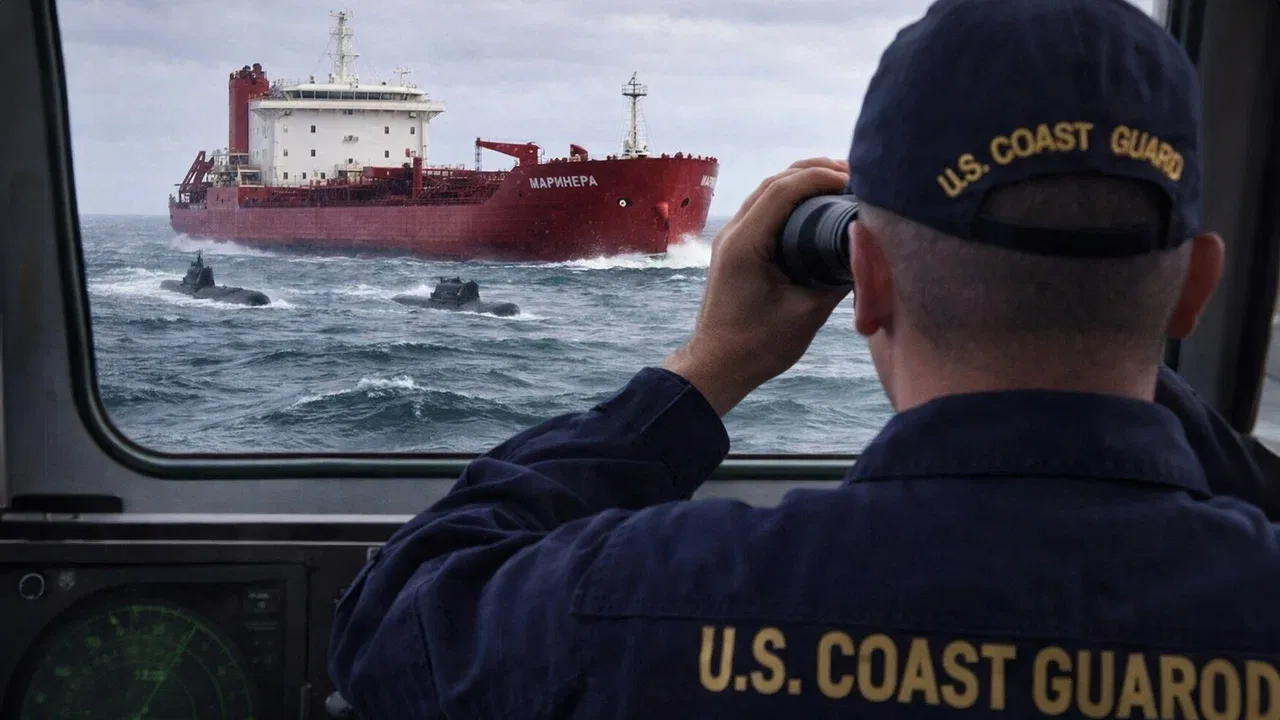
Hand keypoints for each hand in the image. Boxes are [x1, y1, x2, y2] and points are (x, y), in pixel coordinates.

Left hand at [662, 158, 851, 415]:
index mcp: (745, 244)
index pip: (784, 190)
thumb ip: (838, 279)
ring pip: (767, 192)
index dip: (821, 178)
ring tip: (840, 183)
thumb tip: (867, 251)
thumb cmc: (757, 346)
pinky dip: (790, 200)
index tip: (854, 179)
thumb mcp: (807, 314)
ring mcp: (731, 239)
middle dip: (814, 172)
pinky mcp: (736, 248)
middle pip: (774, 182)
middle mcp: (733, 234)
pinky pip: (764, 210)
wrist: (718, 365)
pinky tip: (816, 207)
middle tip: (854, 175)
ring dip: (802, 182)